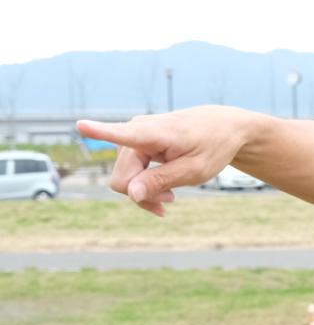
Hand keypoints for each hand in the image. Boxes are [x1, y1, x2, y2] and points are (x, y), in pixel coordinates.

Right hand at [78, 108, 253, 215]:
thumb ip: (162, 180)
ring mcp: (132, 139)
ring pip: (124, 180)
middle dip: (142, 195)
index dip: (100, 132)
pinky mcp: (133, 146)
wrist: (222, 129)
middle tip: (171, 200)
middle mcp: (136, 131)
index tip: (81, 125)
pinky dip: (143, 188)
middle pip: (122, 178)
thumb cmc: (212, 146)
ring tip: (170, 198)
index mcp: (154, 132)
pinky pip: (128, 175)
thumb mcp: (195, 170)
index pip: (122, 134)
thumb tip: (130, 193)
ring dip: (145, 193)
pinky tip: (162, 197)